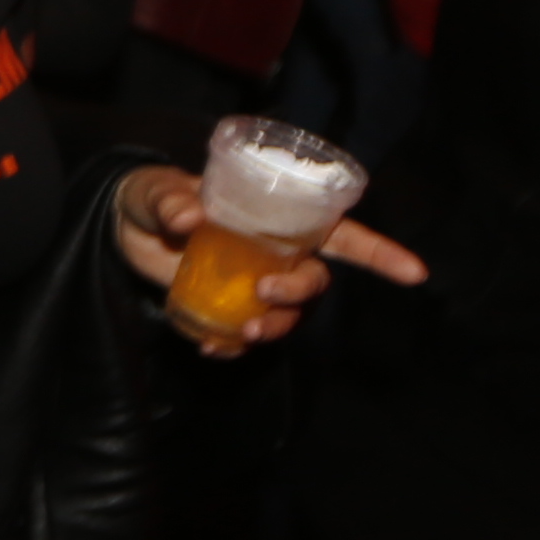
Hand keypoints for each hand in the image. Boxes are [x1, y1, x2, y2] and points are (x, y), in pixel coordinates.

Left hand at [107, 170, 423, 354]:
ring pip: (288, 315)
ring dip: (275, 328)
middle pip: (315, 281)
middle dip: (300, 293)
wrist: (124, 228)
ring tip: (241, 331)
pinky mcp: (229, 309)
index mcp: (278, 218)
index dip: (380, 254)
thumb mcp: (157, 191)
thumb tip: (186, 218)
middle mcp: (277, 253)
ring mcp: (255, 284)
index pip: (342, 234)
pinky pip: (246, 338)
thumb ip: (170, 200)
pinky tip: (209, 347)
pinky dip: (233, 348)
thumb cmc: (156, 196)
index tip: (415, 274)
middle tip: (265, 293)